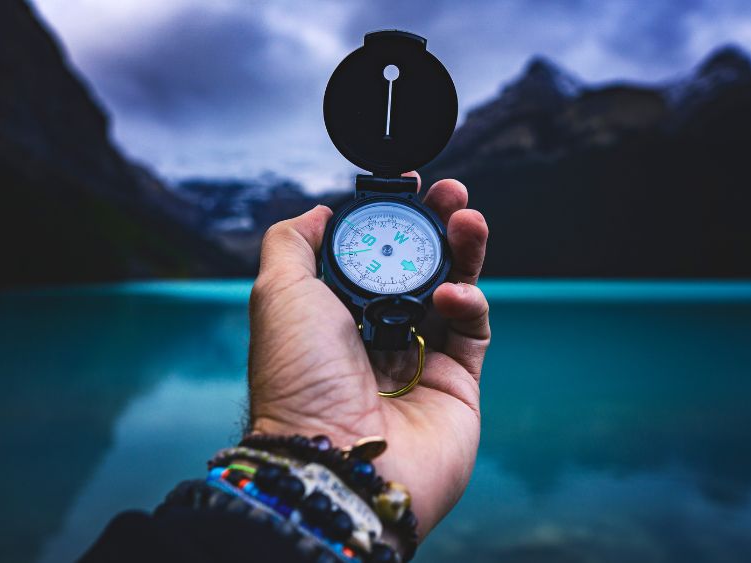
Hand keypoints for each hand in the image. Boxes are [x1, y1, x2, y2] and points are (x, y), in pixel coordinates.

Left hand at [247, 172, 489, 539]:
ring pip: (453, 290)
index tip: (410, 187)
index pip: (374, 253)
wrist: (334, 460)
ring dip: (465, 251)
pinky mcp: (456, 383)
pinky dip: (468, 302)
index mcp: (336, 313)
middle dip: (438, 225)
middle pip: (420, 266)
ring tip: (468, 219)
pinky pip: (472, 329)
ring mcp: (419, 358)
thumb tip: (318, 213)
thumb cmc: (299, 381)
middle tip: (453, 193)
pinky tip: (452, 296)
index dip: (394, 218)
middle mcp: (377, 333)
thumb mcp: (278, 294)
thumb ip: (292, 243)